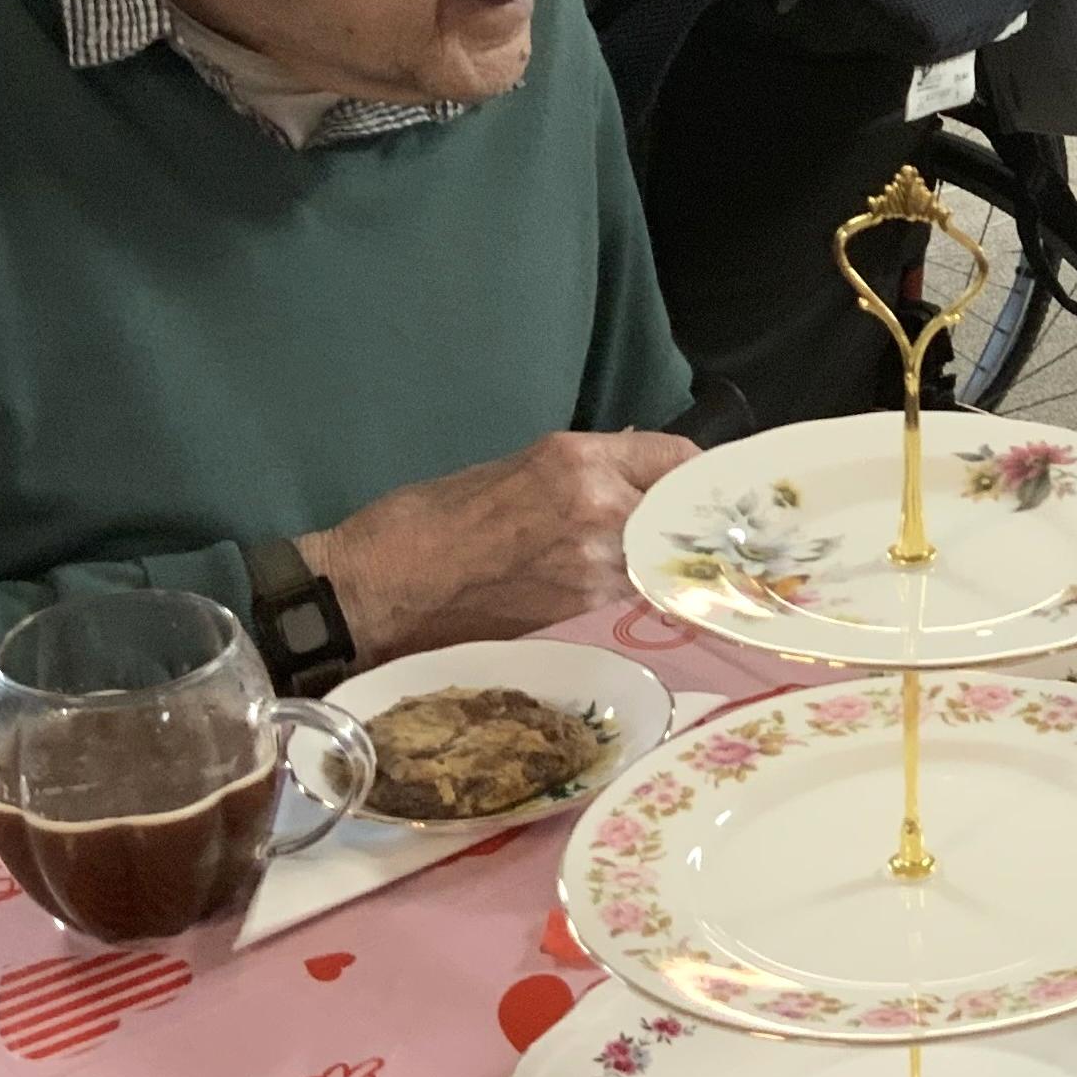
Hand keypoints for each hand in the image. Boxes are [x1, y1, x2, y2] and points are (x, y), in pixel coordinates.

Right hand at [296, 430, 697, 661]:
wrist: (377, 591)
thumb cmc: (426, 523)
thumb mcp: (510, 470)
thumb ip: (580, 473)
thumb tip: (633, 471)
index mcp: (576, 461)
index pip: (678, 460)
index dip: (695, 477)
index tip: (699, 491)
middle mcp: (598, 510)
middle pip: (683, 519)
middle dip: (687, 527)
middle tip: (690, 536)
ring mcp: (595, 569)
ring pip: (663, 566)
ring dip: (662, 567)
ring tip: (647, 566)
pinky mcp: (581, 616)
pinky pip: (631, 601)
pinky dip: (633, 597)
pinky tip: (616, 595)